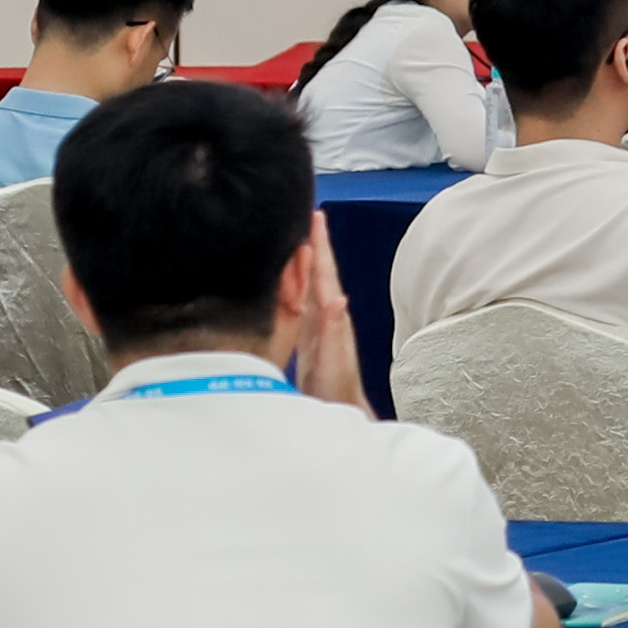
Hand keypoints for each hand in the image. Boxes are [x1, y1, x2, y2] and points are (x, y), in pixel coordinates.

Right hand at [285, 219, 367, 404]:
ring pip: (308, 285)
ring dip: (304, 261)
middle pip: (318, 272)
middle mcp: (325, 317)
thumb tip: (337, 299)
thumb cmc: (336, 390)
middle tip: (308, 215)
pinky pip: (299, 303)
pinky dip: (294, 286)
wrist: (338, 412)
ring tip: (298, 238)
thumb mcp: (332, 361)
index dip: (320, 246)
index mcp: (330, 318)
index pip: (324, 274)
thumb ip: (333, 332)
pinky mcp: (306, 338)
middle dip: (314, 244)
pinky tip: (289, 281)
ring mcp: (316, 326)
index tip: (317, 217)